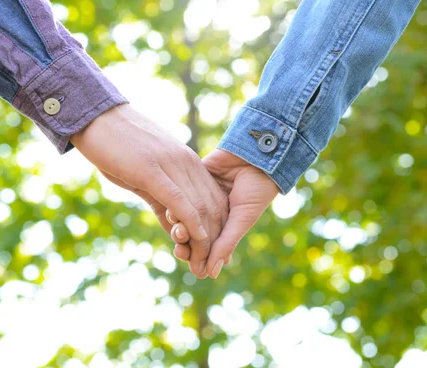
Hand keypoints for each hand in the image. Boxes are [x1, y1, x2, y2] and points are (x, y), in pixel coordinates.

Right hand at [70, 104, 227, 277]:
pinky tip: (196, 239)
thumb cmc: (118, 147)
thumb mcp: (145, 177)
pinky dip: (191, 222)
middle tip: (209, 267)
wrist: (96, 117)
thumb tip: (176, 228)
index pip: (214, 199)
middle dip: (213, 241)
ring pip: (199, 207)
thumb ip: (163, 201)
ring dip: (203, 240)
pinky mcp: (152, 170)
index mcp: (187, 162)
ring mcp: (171, 165)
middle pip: (212, 207)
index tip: (215, 254)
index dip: (218, 230)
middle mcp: (186, 163)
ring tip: (201, 264)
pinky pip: (179, 200)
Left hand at [168, 149, 278, 277]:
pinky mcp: (193, 176)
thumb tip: (210, 274)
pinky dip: (174, 202)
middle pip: (191, 232)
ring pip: (182, 213)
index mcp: (226, 223)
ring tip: (177, 229)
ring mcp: (201, 193)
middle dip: (185, 243)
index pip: (207, 245)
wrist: (256, 153)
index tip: (194, 269)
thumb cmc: (257, 189)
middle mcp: (211, 210)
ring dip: (177, 224)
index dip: (199, 258)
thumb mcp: (242, 219)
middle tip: (180, 249)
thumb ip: (225, 244)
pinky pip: (178, 192)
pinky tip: (169, 211)